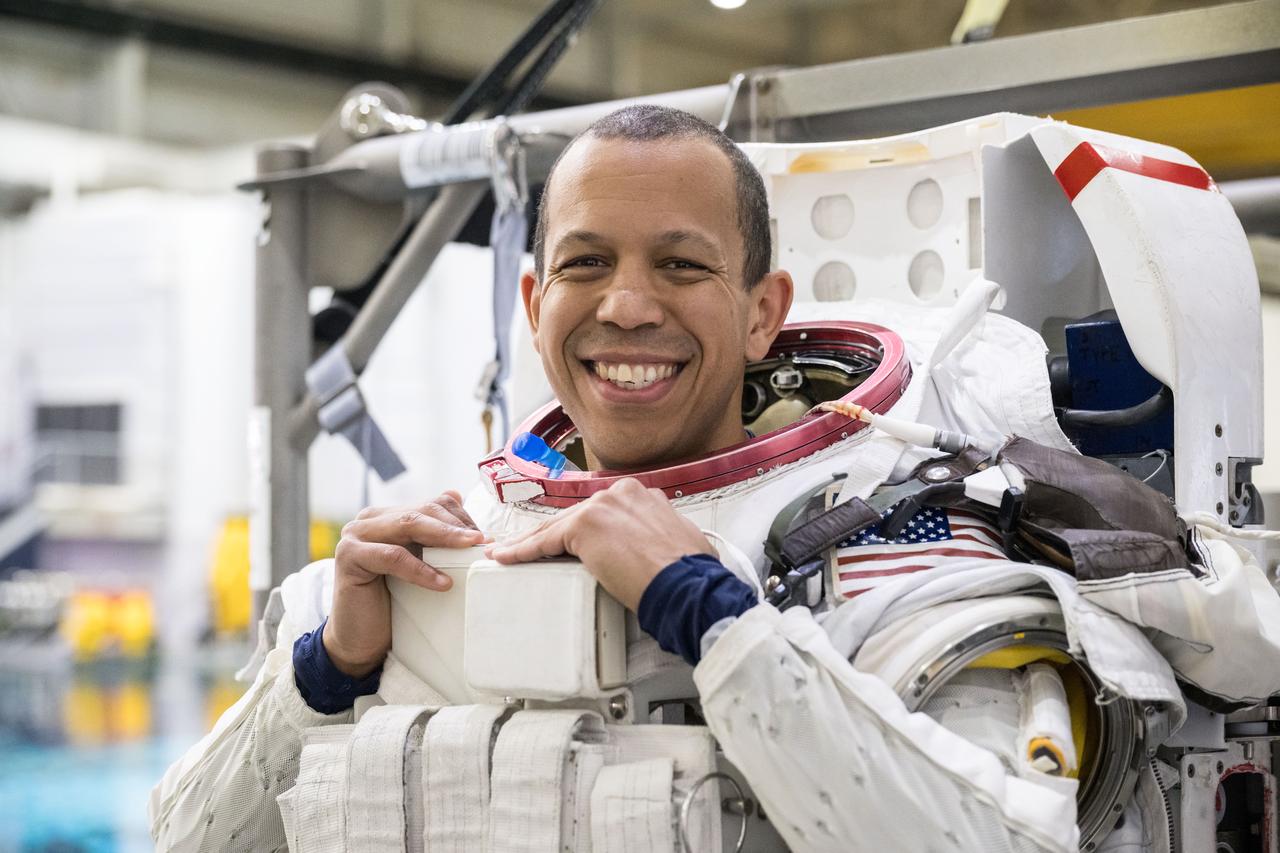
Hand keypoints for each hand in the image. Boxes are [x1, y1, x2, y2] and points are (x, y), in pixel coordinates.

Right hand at [324, 490, 486, 676]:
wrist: (361, 640)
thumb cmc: (393, 603)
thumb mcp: (420, 564)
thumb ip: (434, 535)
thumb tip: (458, 496)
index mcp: (387, 516)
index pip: (431, 504)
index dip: (460, 517)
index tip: (484, 538)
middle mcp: (369, 519)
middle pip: (421, 511)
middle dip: (456, 525)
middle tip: (483, 541)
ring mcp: (356, 535)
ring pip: (409, 525)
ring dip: (444, 537)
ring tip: (470, 550)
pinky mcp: (349, 556)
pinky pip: (393, 556)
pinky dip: (421, 569)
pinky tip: (442, 582)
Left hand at [485, 478, 712, 610]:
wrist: (687, 584)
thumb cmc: (689, 572)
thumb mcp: (675, 539)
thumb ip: (654, 532)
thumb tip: (649, 546)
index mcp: (641, 494)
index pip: (598, 512)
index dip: (577, 528)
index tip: (568, 541)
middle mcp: (620, 492)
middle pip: (573, 517)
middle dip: (549, 535)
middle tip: (527, 548)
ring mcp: (601, 506)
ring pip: (556, 527)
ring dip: (529, 543)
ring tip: (508, 554)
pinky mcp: (584, 526)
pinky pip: (545, 541)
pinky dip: (522, 551)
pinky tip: (506, 557)